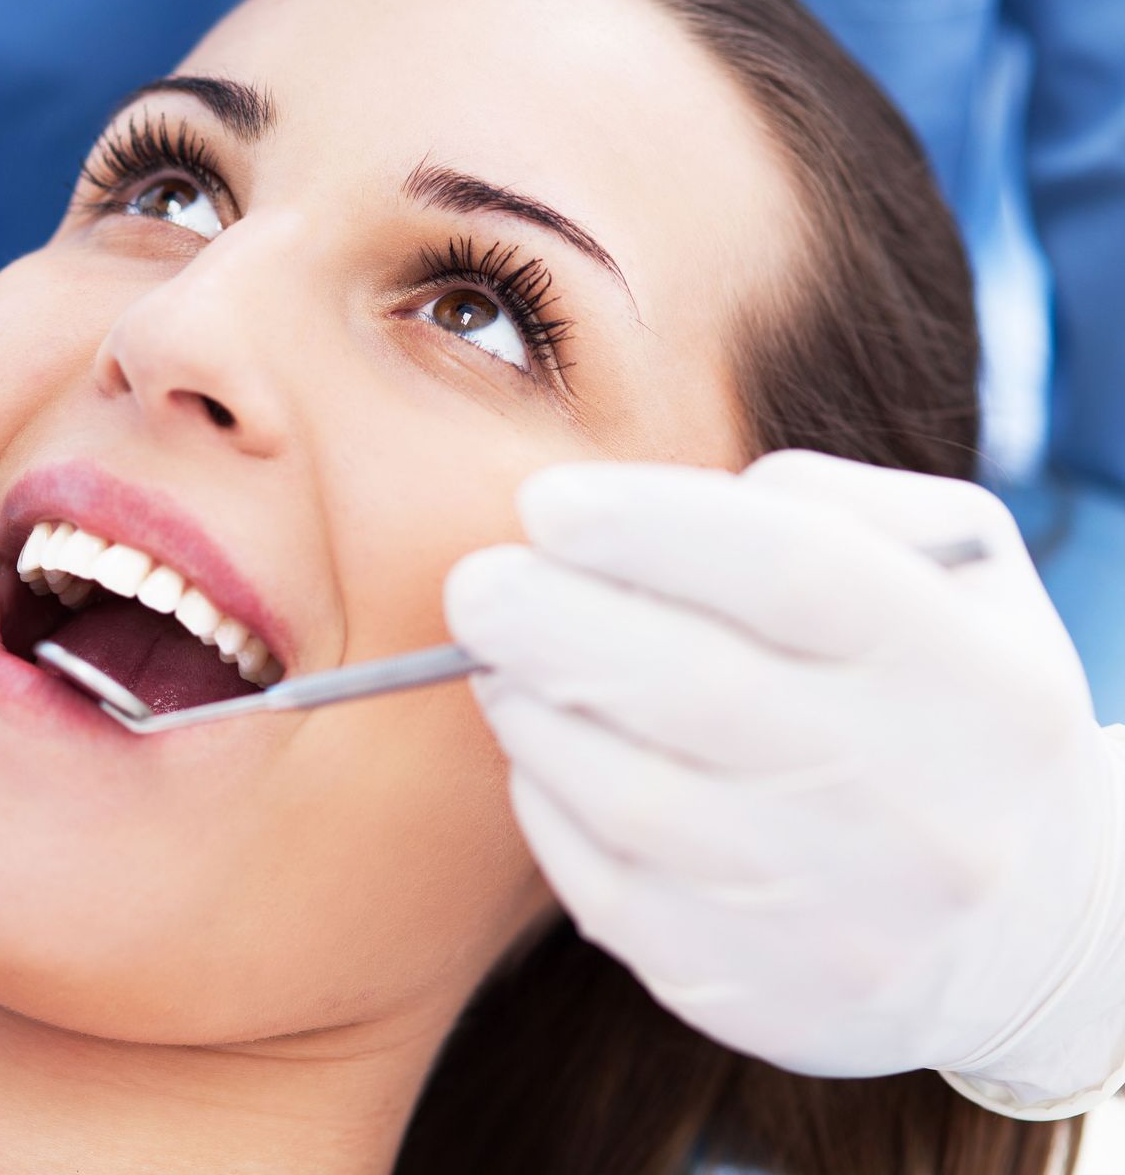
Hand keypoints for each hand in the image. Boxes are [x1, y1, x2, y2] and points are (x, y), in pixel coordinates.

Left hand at [444, 450, 1124, 1117]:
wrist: (1023, 928)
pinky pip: (606, 888)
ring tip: (500, 663)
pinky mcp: (761, 997)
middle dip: (553, 623)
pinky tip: (541, 752)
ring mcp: (845, 920)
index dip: (651, 528)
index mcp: (978, 681)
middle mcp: (925, 812)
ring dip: (534, 715)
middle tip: (477, 585)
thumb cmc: (945, 700)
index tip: (546, 503)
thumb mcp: (952, 574)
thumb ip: (825, 506)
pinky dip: (547, 806)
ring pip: (634, 800)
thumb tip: (650, 511)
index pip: (797, 573)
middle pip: (696, 692)